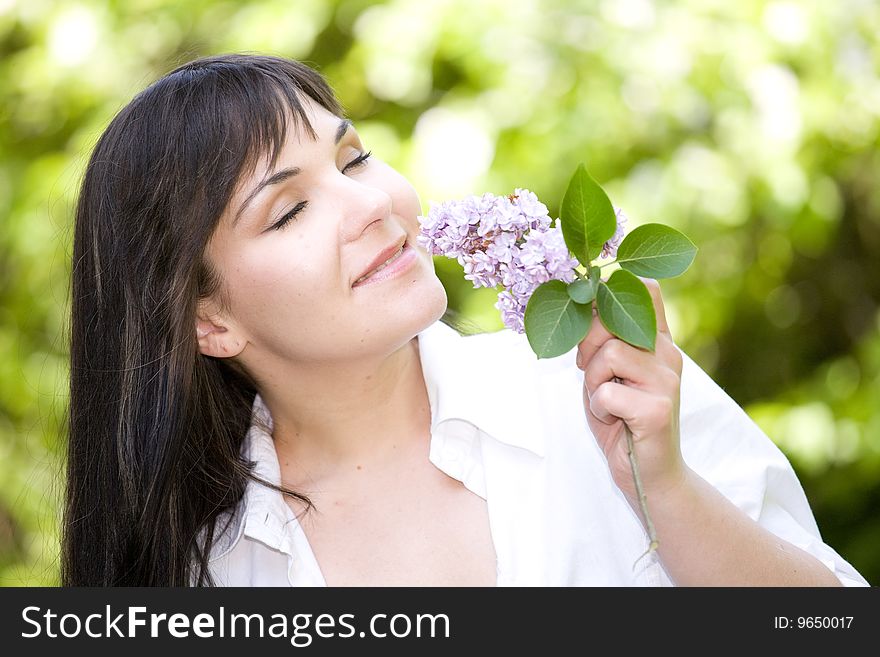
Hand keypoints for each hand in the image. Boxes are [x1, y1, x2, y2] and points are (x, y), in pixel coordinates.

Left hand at [575, 277, 686, 508]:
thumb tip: (580, 302)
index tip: (593, 326)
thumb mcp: (610, 372)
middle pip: (611, 319)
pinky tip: (613, 420)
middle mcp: (668, 355)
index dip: (608, 295)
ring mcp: (667, 381)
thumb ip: (604, 339)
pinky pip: (607, 393)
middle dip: (587, 348)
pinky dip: (598, 408)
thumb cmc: (623, 420)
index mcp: (658, 341)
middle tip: (594, 376)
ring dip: (593, 382)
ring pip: (609, 354)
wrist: (650, 474)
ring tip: (606, 401)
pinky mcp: (658, 409)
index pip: (645, 288)